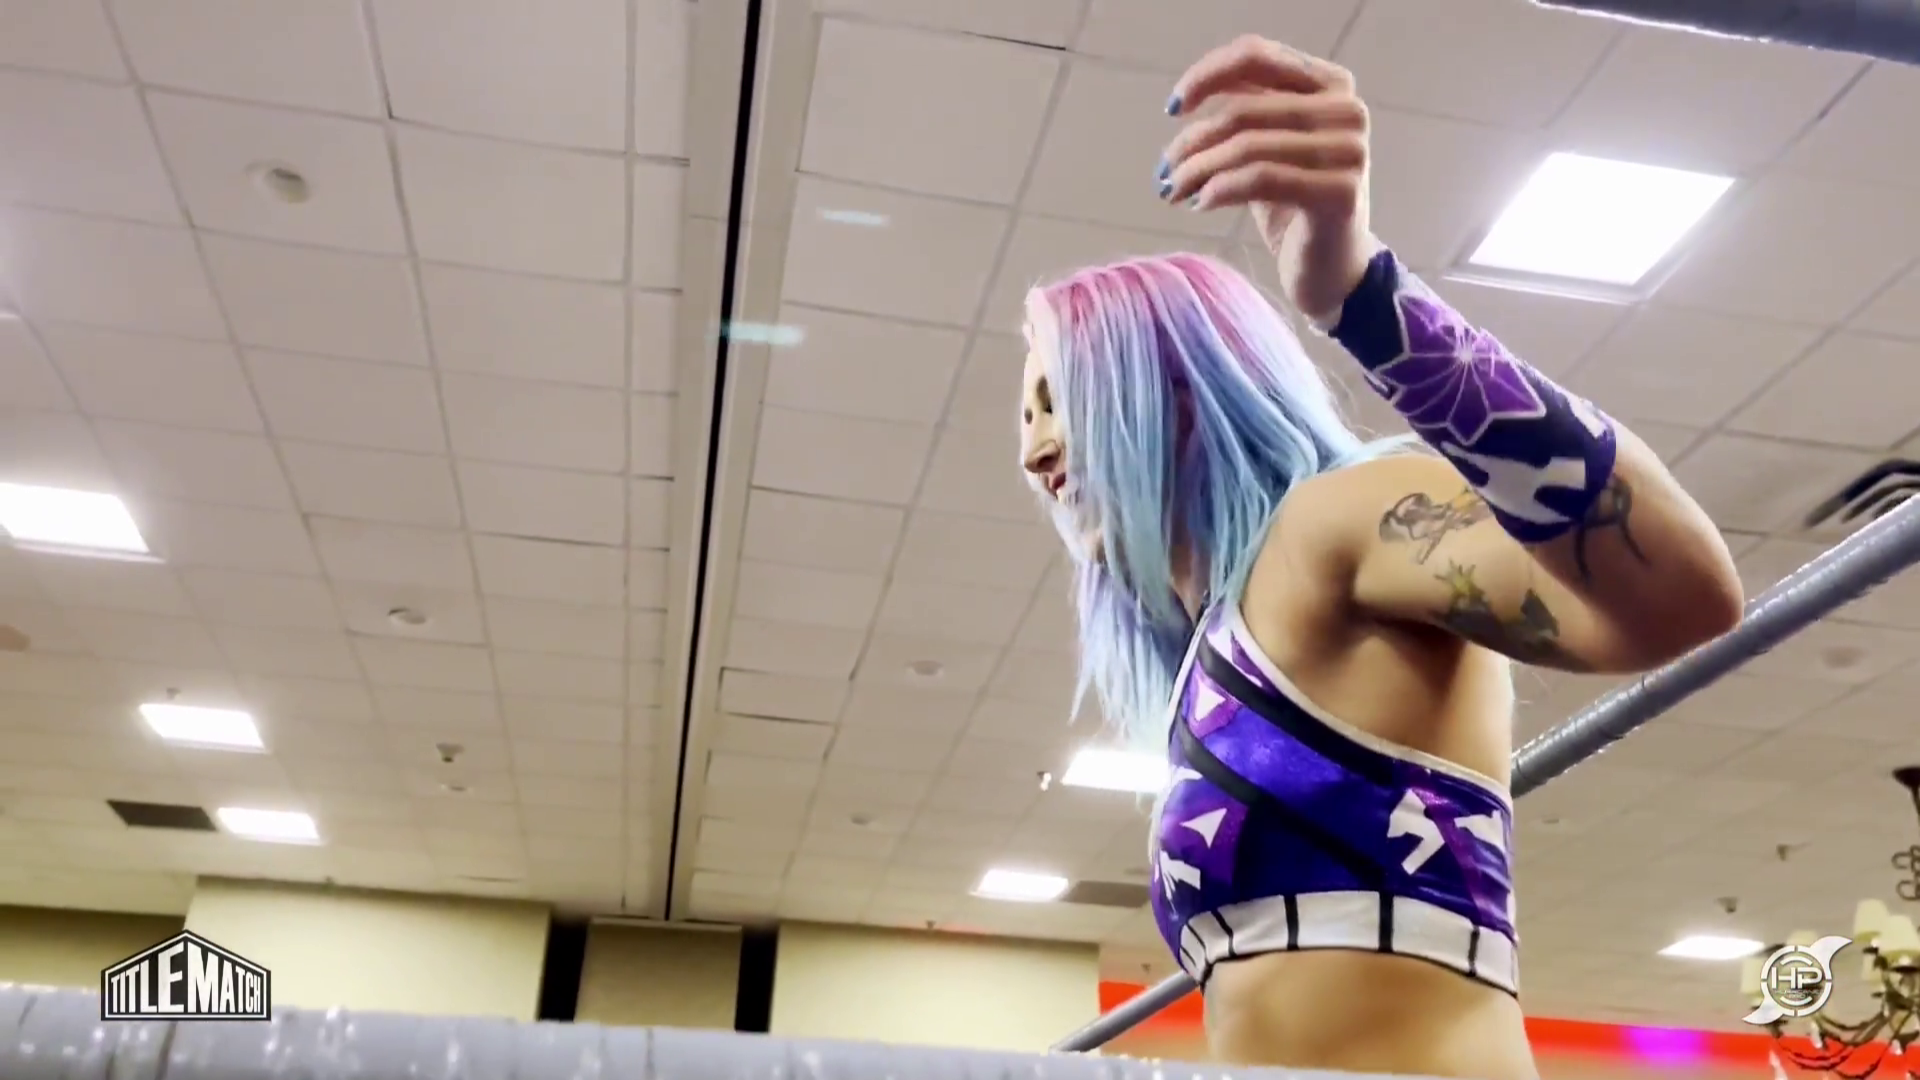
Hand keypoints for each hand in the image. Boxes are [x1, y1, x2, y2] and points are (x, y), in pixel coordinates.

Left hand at [1161, 36, 1379, 321]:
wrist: (1332, 270)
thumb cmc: (1294, 206)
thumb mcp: (1267, 148)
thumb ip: (1244, 113)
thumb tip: (1184, 100)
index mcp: (1331, 84)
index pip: (1257, 57)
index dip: (1206, 75)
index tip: (1173, 108)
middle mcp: (1346, 110)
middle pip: (1244, 110)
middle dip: (1193, 142)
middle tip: (1165, 173)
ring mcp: (1348, 151)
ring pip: (1247, 146)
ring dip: (1197, 170)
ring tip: (1174, 191)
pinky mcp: (1339, 192)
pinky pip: (1260, 179)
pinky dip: (1219, 189)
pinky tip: (1199, 204)